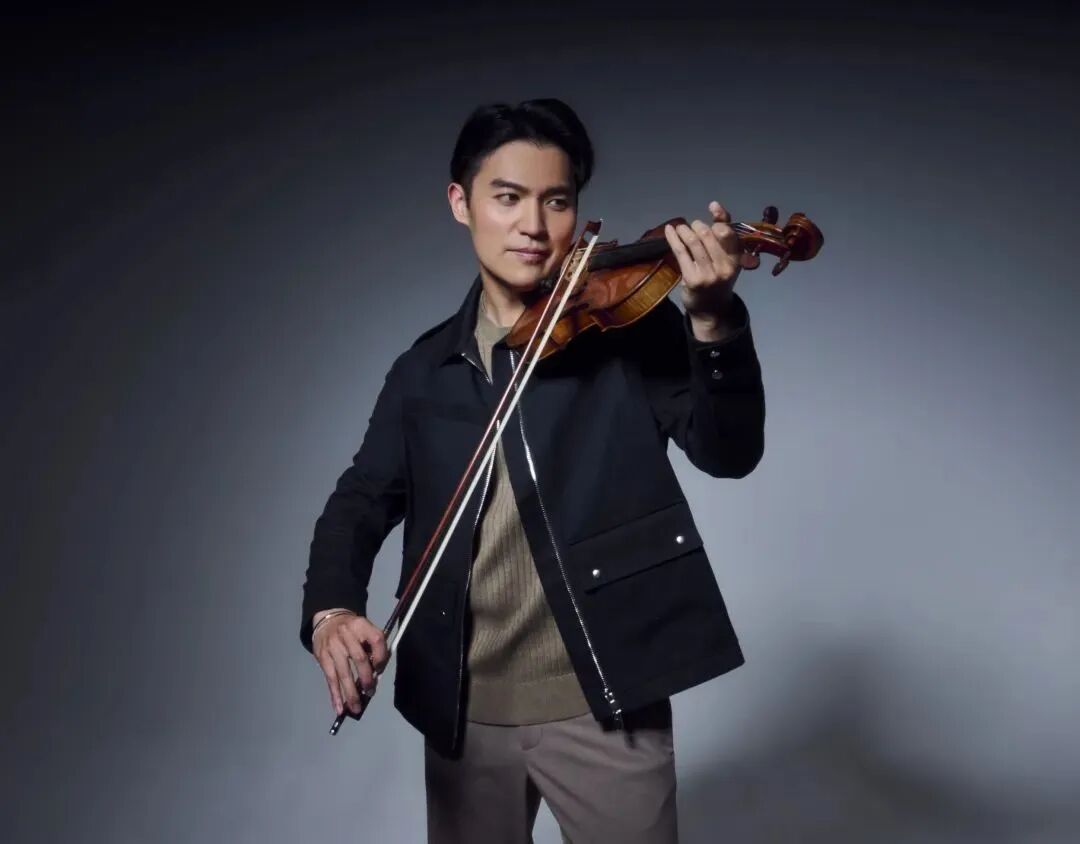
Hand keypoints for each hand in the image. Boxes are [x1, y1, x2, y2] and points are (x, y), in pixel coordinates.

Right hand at [312, 611, 388, 716]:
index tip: (381, 670)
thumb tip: (377, 675)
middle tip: (371, 692)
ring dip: (350, 693)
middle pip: (359, 658)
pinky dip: (335, 695)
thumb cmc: (352, 630)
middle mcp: (347, 634)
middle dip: (366, 678)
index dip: (381, 656)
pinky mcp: (322, 657)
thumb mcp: (365, 629)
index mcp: (362, 625)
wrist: (328, 620)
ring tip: (356, 708)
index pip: (377, 639)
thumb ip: (373, 648)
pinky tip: (340, 708)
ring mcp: (333, 646)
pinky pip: (330, 679)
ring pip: (343, 672)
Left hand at [664, 200, 759, 335]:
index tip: (712, 207)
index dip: (720, 217)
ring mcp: (709, 274)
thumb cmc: (718, 278)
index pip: (729, 231)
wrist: (711, 309)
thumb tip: (715, 205)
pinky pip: (681, 253)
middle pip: (709, 235)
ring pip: (694, 242)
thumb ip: (724, 234)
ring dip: (684, 230)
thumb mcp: (727, 259)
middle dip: (698, 226)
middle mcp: (725, 266)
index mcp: (737, 259)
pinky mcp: (692, 279)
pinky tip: (669, 230)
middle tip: (693, 226)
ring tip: (680, 228)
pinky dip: (673, 239)